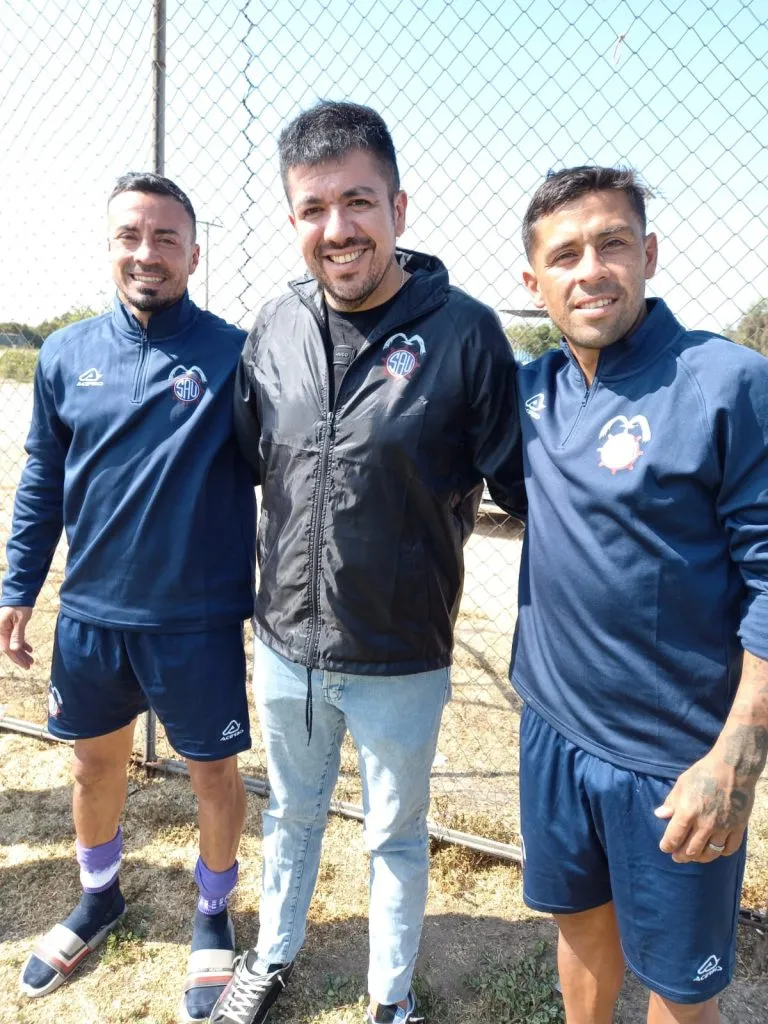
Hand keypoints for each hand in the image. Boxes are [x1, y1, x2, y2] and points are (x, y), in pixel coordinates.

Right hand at [0, 606, 33, 668]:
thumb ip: (17, 635)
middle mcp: (1, 631)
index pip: (7, 649)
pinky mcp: (10, 627)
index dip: (16, 658)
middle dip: (20, 658)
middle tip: (30, 665)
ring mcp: (5, 629)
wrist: (19, 594)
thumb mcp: (20, 620)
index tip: (25, 665)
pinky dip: (22, 644)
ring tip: (32, 660)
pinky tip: (30, 650)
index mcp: (1, 630)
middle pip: (10, 648)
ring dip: (22, 652)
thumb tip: (13, 650)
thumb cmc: (20, 605)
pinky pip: (15, 638)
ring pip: (13, 644)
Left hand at [654, 745, 753, 862]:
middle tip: (677, 856)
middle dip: (681, 856)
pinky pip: (729, 849)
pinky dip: (721, 852)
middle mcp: (705, 824)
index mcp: (687, 812)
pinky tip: (715, 849)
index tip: (665, 847)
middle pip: (690, 850)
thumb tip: (660, 815)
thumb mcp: (682, 784)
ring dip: (699, 858)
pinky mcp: (738, 828)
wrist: (733, 768)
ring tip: (694, 856)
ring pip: (709, 853)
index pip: (673, 838)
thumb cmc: (704, 773)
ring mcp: (723, 828)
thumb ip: (671, 802)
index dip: (667, 846)